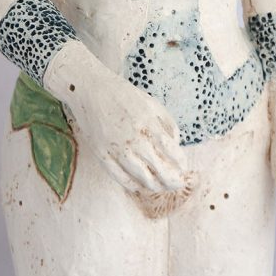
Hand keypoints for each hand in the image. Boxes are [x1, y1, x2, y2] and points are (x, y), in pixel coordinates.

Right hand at [44, 41, 191, 197]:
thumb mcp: (152, 103)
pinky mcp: (102, 155)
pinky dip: (134, 186)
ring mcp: (117, 148)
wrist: (91, 89)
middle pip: (160, 169)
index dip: (181, 164)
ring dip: (156, 186)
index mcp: (149, 123)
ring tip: (161, 187)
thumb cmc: (124, 95)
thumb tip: (177, 146)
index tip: (184, 168)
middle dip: (173, 181)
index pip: (172, 151)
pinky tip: (141, 186)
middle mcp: (134, 138)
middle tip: (178, 184)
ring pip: (142, 178)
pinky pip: (121, 178)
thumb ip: (168, 124)